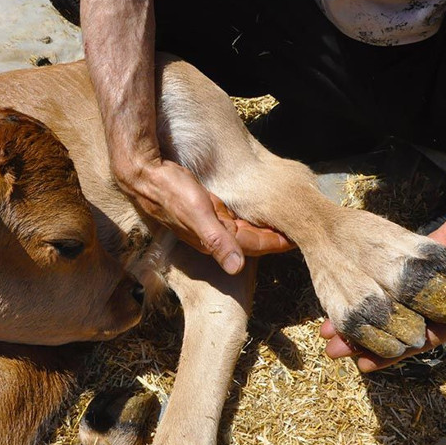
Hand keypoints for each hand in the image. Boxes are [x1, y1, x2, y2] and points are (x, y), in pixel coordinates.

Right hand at [116, 156, 293, 274]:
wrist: (145, 175)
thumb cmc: (170, 192)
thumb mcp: (197, 213)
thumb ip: (217, 240)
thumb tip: (236, 269)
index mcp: (214, 240)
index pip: (254, 246)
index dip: (276, 243)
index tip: (298, 239)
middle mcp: (213, 236)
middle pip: (251, 242)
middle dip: (274, 238)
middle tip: (300, 230)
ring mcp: (210, 224)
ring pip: (245, 231)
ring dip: (264, 229)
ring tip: (285, 223)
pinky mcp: (206, 210)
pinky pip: (235, 220)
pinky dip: (250, 218)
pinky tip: (259, 212)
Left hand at [321, 175, 445, 371]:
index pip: (423, 340)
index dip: (395, 353)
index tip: (363, 365)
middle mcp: (440, 304)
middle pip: (396, 325)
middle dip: (365, 337)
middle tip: (331, 348)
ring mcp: (426, 282)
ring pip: (387, 300)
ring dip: (361, 311)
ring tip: (326, 325)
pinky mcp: (420, 258)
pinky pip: (389, 272)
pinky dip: (368, 280)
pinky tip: (343, 284)